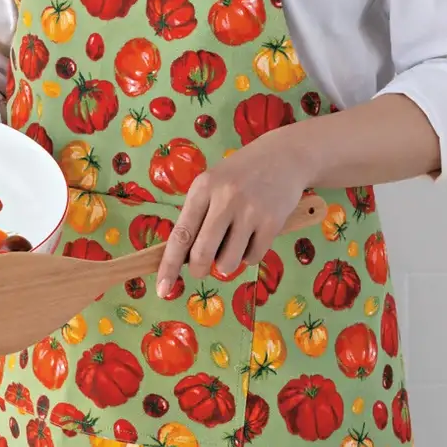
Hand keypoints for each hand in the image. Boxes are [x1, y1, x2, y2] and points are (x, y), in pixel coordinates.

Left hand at [154, 135, 305, 301]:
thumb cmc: (239, 176)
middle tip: (202, 269)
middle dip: (200, 270)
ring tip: (233, 243)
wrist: (284, 157)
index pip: (180, 235)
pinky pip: (253, 258)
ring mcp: (250, 210)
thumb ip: (196, 217)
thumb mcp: (211, 185)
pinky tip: (253, 235)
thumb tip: (182, 261)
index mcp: (203, 188)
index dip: (169, 266)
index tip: (163, 290)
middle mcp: (225, 198)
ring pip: (228, 262)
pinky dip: (249, 255)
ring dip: (226, 264)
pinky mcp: (272, 221)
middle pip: (202, 254)